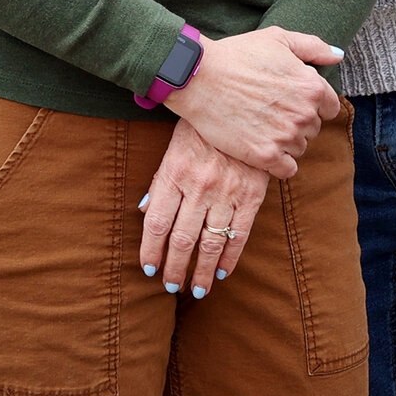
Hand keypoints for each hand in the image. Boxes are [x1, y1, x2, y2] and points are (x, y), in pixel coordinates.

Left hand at [138, 120, 268, 296]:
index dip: (151, 251)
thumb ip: (159, 181)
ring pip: (210, 243)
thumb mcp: (173, 147)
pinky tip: (222, 272)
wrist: (241, 105)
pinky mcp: (252, 194)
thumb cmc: (200, 128)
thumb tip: (143, 212)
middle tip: (170, 286)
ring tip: (195, 290)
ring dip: (201, 272)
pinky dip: (230, 257)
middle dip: (174, 268)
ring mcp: (227, 192)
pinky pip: (240, 234)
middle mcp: (199, 186)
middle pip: (182, 239)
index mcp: (175, 173)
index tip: (148, 270)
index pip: (156, 223)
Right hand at [166, 27, 342, 179]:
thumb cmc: (237, 54)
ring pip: (300, 147)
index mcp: (311, 86)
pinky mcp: (266, 156)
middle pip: (313, 128)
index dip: (312, 102)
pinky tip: (262, 146)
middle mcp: (304, 114)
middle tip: (271, 109)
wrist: (201, 77)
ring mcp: (285, 137)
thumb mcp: (278, 38)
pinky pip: (287, 169)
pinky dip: (278, 162)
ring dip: (286, 140)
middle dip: (297, 120)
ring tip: (262, 125)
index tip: (291, 99)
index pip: (330, 107)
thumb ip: (313, 46)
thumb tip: (337, 56)